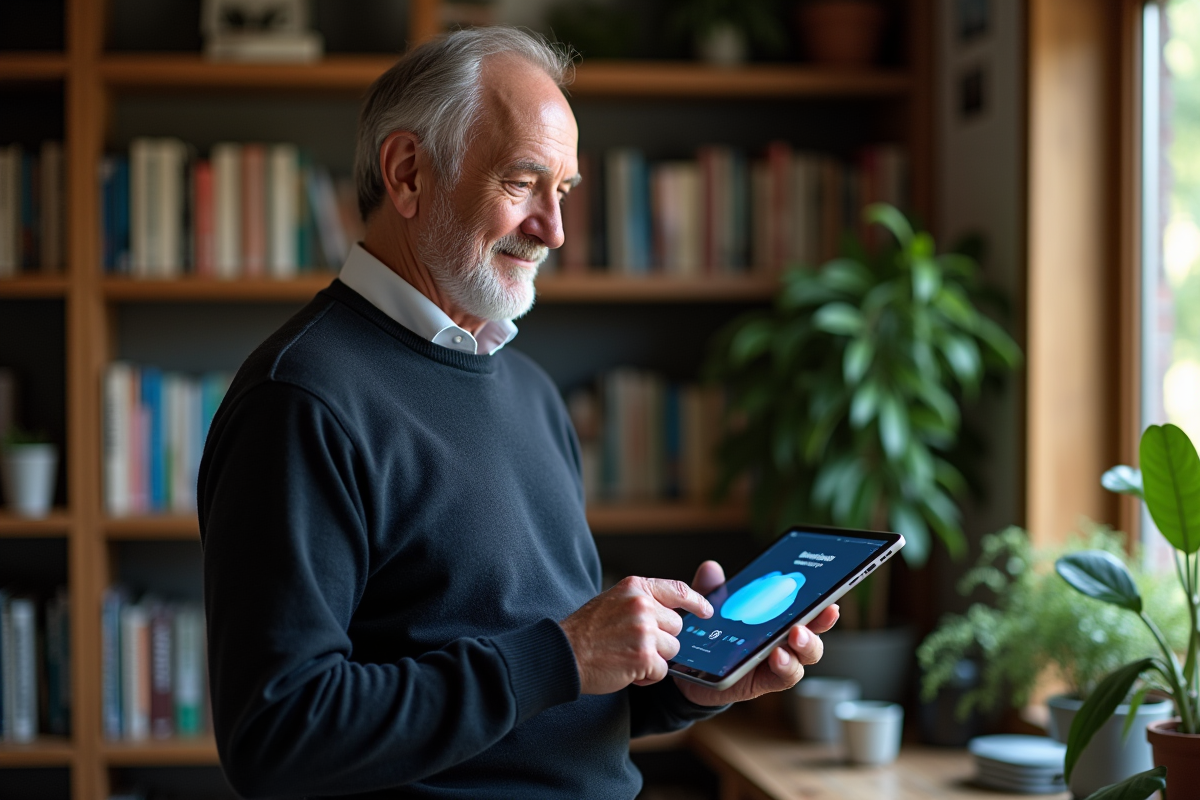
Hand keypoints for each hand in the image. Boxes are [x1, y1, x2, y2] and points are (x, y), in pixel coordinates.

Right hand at [560, 576, 713, 694]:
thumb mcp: (614, 601)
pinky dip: (647, 675)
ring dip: (654, 658)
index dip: (697, 601)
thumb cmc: (587, 631)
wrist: (563, 653)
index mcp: (636, 587)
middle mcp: (642, 605)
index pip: (677, 589)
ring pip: (672, 649)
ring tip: (627, 655)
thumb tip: (676, 612)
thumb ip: (644, 602)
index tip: (707, 611)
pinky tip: (626, 669)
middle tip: (633, 643)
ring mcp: (644, 630)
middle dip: (662, 639)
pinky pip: (662, 670)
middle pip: (677, 626)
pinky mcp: (644, 655)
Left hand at [673, 560, 839, 706]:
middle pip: (813, 634)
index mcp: (777, 621)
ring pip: (804, 658)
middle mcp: (783, 642)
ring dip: (805, 646)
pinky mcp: (764, 682)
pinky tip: (777, 656)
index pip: (806, 611)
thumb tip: (711, 567)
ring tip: (796, 635)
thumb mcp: (709, 610)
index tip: (831, 600)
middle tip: (810, 614)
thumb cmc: (711, 638)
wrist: (691, 673)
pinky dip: (785, 666)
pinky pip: (783, 677)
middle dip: (818, 624)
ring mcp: (776, 663)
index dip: (822, 606)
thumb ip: (712, 590)